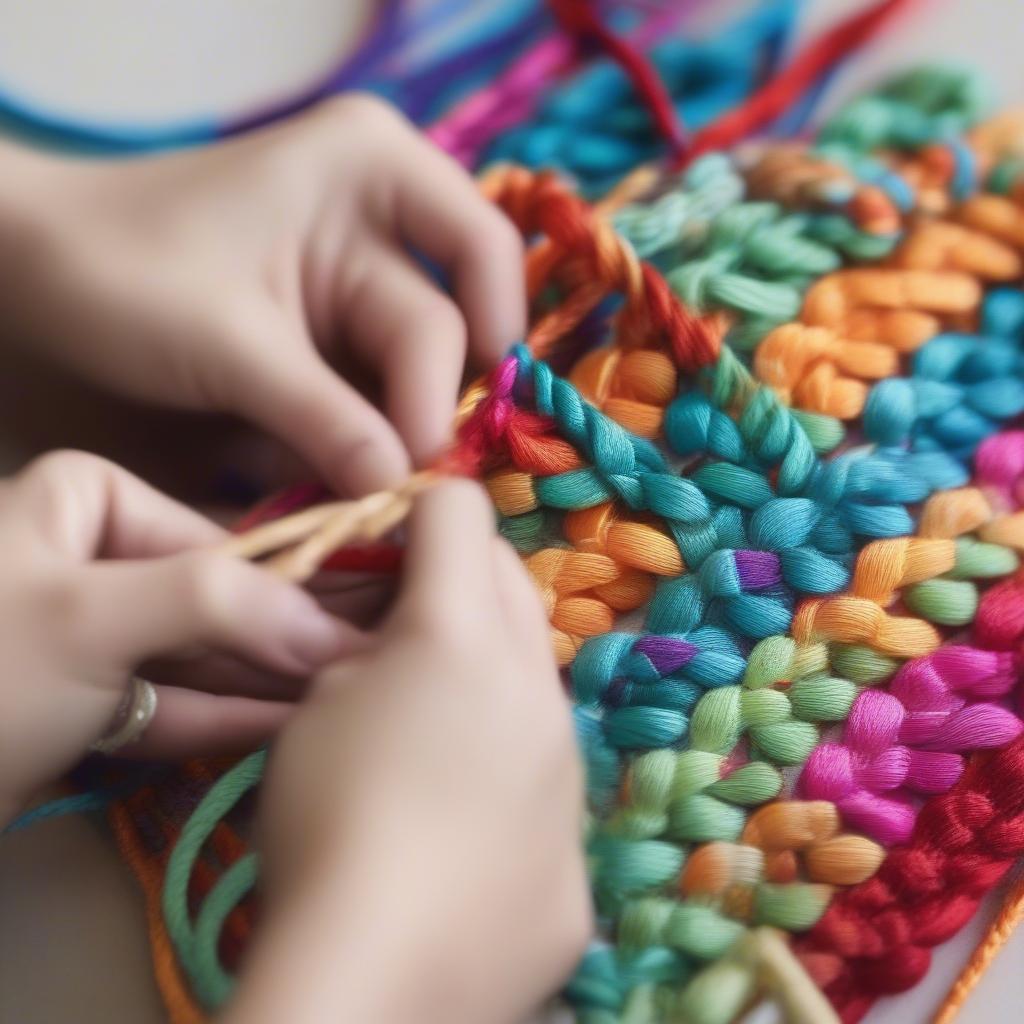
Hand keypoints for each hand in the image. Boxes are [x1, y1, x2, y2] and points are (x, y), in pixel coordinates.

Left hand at [0, 95, 523, 495]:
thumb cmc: (119, 273)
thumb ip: (324, 416)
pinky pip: (374, 395)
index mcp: (372, 169)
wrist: (38, 281)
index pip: (477, 254)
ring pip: (412, 376)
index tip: (436, 450)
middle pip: (445, 330)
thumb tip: (402, 487)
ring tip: (355, 496)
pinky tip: (324, 475)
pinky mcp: (336, 336)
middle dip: (418, 415)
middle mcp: (382, 217)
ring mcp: (359, 280)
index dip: (477, 352)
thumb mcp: (227, 341)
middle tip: (393, 498)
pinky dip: (356, 441)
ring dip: (387, 439)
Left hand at [0, 450, 365, 825]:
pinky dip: (227, 717)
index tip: (362, 621)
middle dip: (287, 639)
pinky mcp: (90, 704)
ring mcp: (92, 635)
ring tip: (345, 699)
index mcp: (87, 499)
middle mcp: (93, 556)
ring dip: (267, 682)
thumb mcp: (90, 613)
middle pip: (216, 596)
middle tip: (371, 666)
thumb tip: (329, 624)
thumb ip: (219, 600)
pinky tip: (291, 726)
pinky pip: (175, 701)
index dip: (295, 581)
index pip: (218, 535)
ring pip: (201, 654)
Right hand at [227, 481, 590, 1023]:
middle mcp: (536, 683)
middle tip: (406, 621)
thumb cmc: (326, 814)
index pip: (460, 511)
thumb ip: (367, 643)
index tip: (387, 542)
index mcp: (464, 633)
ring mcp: (569, 766)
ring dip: (491, 676)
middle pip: (512, 583)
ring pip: (535, 679)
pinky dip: (508, 771)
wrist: (378, 972)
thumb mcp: (316, 701)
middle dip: (463, 578)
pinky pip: (547, 777)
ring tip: (433, 730)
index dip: (418, 508)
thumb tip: (397, 633)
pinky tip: (462, 824)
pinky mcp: (578, 843)